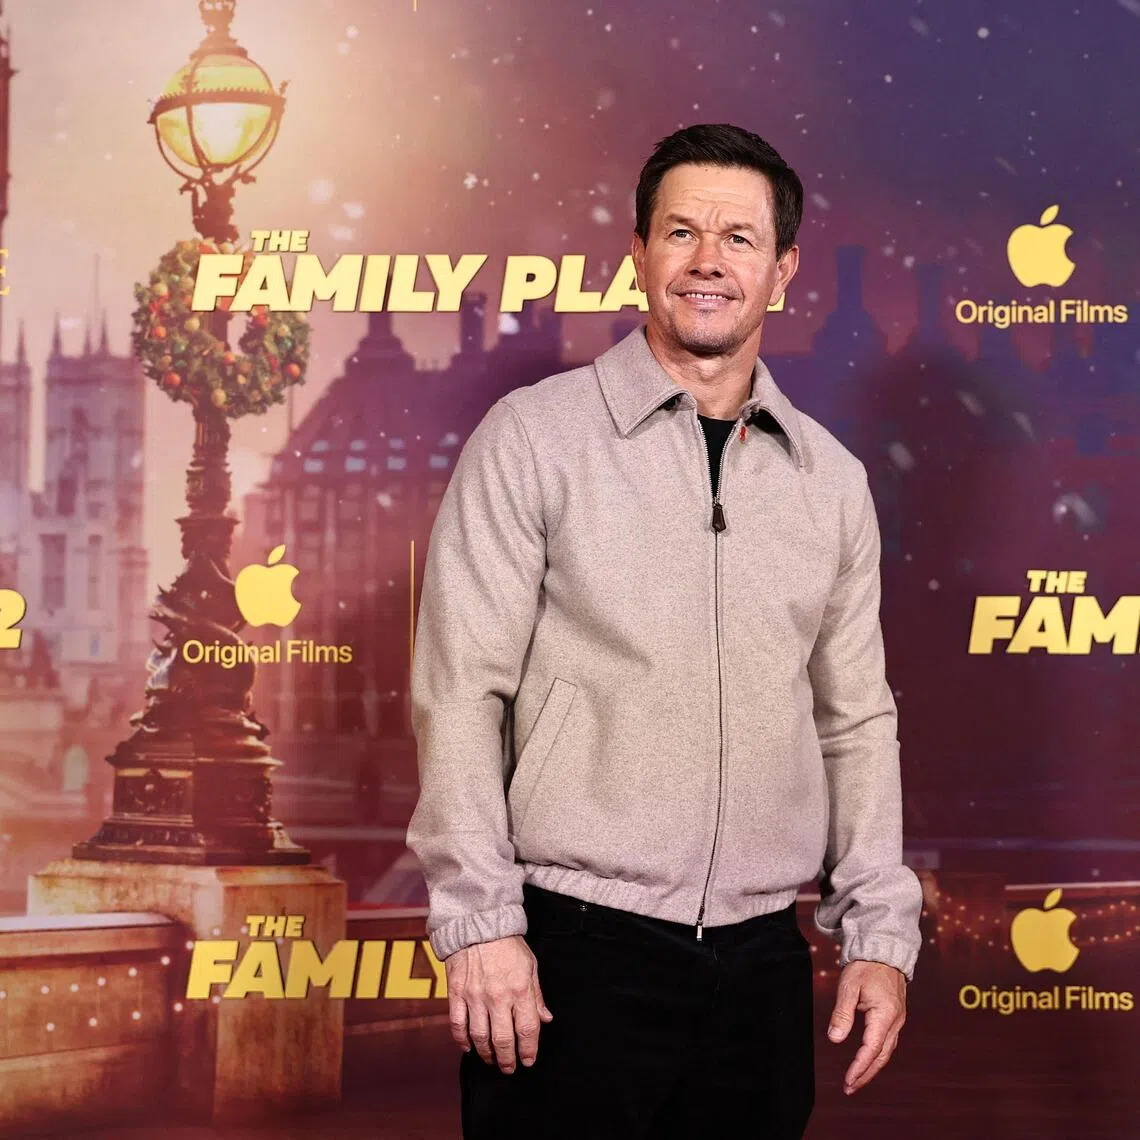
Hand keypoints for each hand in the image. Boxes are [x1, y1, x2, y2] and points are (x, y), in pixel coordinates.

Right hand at [445, 934, 553, 1073]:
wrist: (478, 923)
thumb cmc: (507, 944)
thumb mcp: (531, 965)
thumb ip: (537, 995)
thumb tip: (545, 1019)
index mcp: (520, 989)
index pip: (527, 1029)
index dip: (529, 1050)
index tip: (529, 1060)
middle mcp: (497, 996)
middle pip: (503, 1040)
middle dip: (508, 1059)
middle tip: (509, 1067)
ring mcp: (475, 996)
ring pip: (480, 1037)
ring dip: (487, 1054)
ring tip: (492, 1059)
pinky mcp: (457, 993)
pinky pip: (458, 1025)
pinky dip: (462, 1041)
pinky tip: (469, 1047)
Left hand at [827, 960, 906, 1095]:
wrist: (883, 951)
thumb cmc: (865, 967)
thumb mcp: (849, 986)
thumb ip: (842, 1013)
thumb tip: (835, 1038)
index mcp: (885, 1014)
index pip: (872, 1049)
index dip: (860, 1067)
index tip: (848, 1081)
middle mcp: (895, 1021)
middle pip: (882, 1056)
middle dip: (866, 1074)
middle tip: (850, 1088)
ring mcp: (897, 1020)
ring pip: (886, 1051)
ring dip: (871, 1067)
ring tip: (856, 1080)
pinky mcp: (894, 1017)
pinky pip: (887, 1042)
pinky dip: (876, 1055)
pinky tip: (866, 1060)